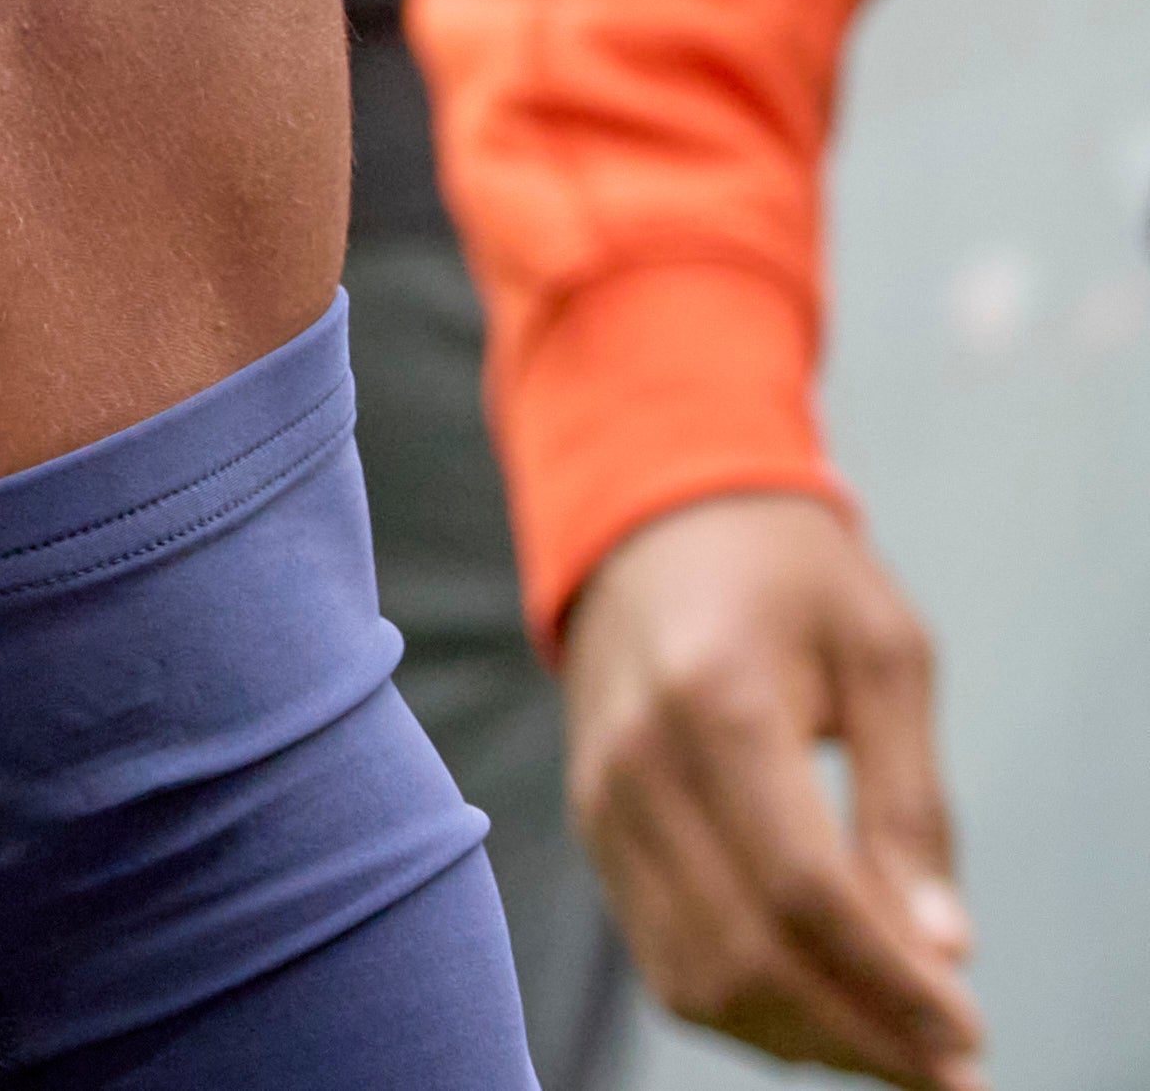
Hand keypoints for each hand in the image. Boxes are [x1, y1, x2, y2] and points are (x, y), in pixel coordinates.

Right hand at [563, 491, 988, 1084]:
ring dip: (804, 1037)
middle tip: (947, 1069)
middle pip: (746, 950)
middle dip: (859, 1033)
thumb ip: (911, 803)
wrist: (650, 525)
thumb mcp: (886, 657)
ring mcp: (600, 801)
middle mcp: (637, 764)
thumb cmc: (787, 578)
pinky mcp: (593, 827)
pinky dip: (746, 1010)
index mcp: (716, 705)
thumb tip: (942, 948)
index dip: (890, 983)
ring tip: (894, 1051)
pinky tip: (822, 1012)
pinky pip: (662, 955)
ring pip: (695, 973)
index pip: (804, 889)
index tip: (968, 1035)